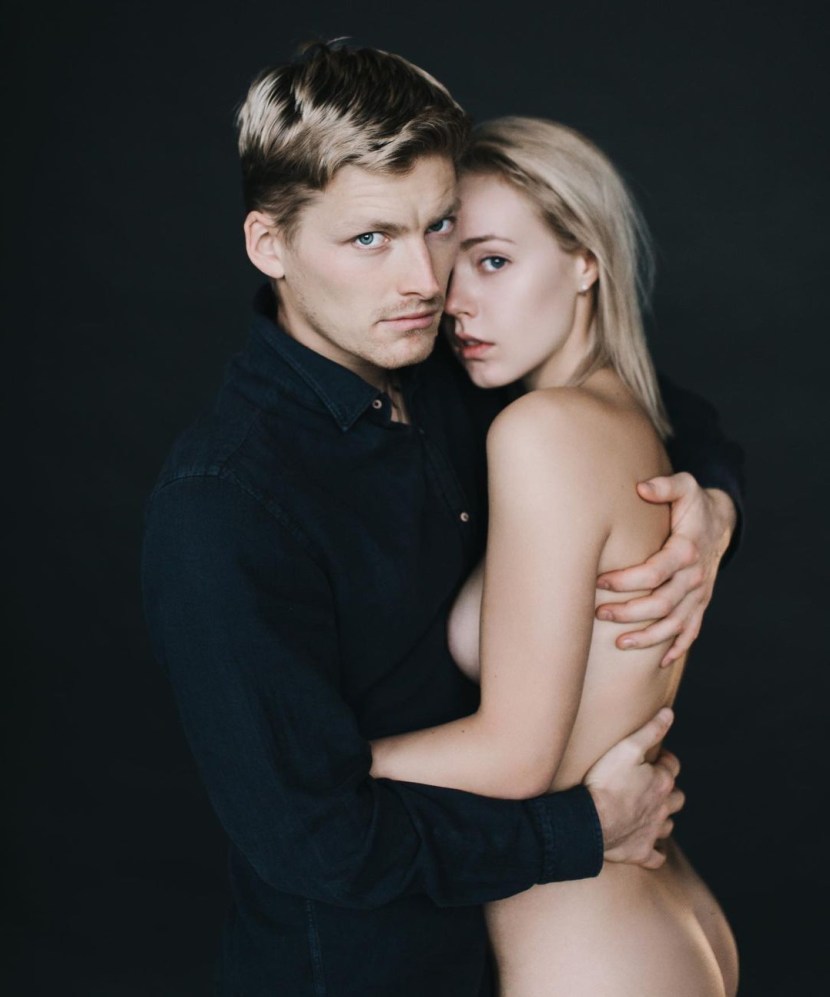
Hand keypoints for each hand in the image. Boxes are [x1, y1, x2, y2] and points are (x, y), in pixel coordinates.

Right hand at [585, 708, 682, 869]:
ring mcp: (652, 832)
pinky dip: (655, 852)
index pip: (672, 766)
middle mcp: (663, 808)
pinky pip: (656, 856)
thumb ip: (650, 730)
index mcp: (661, 782)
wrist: (590, 821)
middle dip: (669, 791)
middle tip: (651, 786)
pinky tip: (648, 846)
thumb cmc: (606, 782)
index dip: (664, 759)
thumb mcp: (627, 748)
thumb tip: (670, 714)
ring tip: (649, 813)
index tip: (653, 757)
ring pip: (668, 826)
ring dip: (663, 819)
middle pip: (677, 798)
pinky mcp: (641, 852)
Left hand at [595, 474, 736, 665]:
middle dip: (629, 612)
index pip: (654, 572)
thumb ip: (665, 486)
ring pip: (674, 624)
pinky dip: (677, 648)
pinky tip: (659, 662)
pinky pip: (691, 631)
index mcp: (686, 550)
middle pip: (661, 603)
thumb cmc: (693, 505)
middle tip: (599, 613)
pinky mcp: (701, 604)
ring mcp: (699, 594)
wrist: (720, 522)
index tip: (599, 582)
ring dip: (648, 637)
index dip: (626, 580)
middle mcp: (695, 577)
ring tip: (619, 644)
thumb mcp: (684, 487)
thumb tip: (642, 488)